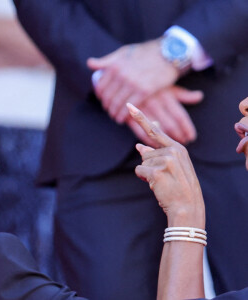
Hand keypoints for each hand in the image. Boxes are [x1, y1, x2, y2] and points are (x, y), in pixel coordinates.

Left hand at [87, 39, 178, 123]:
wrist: (169, 53)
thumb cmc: (145, 52)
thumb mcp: (124, 52)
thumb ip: (106, 61)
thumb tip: (89, 64)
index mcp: (115, 66)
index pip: (100, 87)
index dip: (100, 97)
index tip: (103, 101)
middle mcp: (122, 75)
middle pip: (107, 98)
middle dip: (107, 107)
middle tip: (110, 111)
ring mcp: (133, 83)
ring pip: (116, 104)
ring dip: (114, 113)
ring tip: (115, 117)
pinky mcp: (144, 91)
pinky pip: (129, 107)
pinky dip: (124, 115)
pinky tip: (123, 118)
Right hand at [126, 86, 202, 144]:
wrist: (124, 72)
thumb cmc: (150, 80)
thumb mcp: (167, 85)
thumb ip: (183, 94)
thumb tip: (199, 97)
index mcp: (166, 95)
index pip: (179, 115)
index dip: (186, 128)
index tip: (191, 137)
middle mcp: (155, 102)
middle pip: (170, 124)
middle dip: (177, 136)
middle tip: (182, 144)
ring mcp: (142, 109)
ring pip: (157, 129)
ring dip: (164, 140)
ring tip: (170, 147)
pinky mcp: (129, 114)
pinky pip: (140, 132)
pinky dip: (147, 140)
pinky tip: (153, 145)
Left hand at [127, 103, 204, 226]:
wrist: (188, 207)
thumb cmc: (179, 186)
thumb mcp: (172, 167)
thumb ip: (155, 154)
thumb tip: (139, 145)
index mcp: (177, 148)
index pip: (155, 131)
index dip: (141, 118)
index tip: (129, 106)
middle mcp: (173, 150)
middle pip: (145, 152)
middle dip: (149, 165)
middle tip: (164, 177)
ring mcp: (166, 160)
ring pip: (142, 162)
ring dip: (148, 173)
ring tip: (163, 181)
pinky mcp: (157, 172)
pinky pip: (139, 171)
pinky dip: (144, 179)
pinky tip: (158, 185)